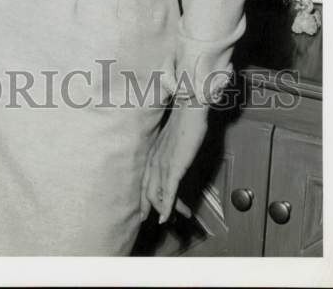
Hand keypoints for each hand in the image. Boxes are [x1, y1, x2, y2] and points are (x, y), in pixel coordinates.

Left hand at [140, 102, 208, 223]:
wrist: (188, 110)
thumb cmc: (184, 122)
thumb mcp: (173, 141)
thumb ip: (171, 152)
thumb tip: (175, 160)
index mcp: (152, 154)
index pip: (144, 181)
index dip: (144, 197)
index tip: (146, 209)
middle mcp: (153, 160)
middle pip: (147, 191)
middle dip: (152, 208)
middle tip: (158, 221)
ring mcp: (162, 164)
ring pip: (158, 194)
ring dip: (167, 210)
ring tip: (176, 219)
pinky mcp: (174, 167)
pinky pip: (168, 191)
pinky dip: (167, 207)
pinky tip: (167, 217)